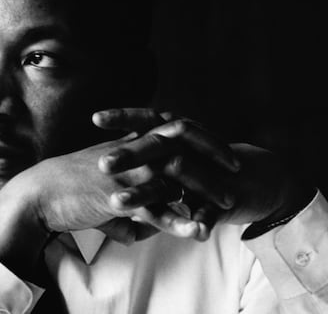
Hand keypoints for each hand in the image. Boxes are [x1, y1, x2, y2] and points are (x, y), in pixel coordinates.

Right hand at [0, 134, 209, 279]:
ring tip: (225, 206)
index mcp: (127, 143)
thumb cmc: (67, 187)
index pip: (171, 129)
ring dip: (202, 192)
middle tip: (236, 168)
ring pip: (173, 178)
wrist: (39, 193)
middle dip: (212, 154)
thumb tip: (145, 229)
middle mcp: (129, 153)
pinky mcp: (115, 198)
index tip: (219, 148)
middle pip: (180, 143)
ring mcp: (124, 174)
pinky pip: (154, 210)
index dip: (198, 136)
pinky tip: (196, 231)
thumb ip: (128, 201)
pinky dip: (177, 222)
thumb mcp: (100, 186)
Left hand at [93, 108, 314, 228]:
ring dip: (145, 192)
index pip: (145, 121)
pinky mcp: (221, 200)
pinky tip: (190, 231)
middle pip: (155, 145)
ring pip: (177, 176)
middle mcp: (187, 148)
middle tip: (102, 163)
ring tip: (118, 203)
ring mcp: (205, 172)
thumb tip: (103, 158)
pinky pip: (208, 210)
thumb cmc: (199, 167)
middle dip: (128, 154)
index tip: (95, 118)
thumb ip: (140, 158)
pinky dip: (199, 220)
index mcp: (172, 135)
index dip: (122, 116)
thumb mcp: (168, 158)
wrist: (254, 180)